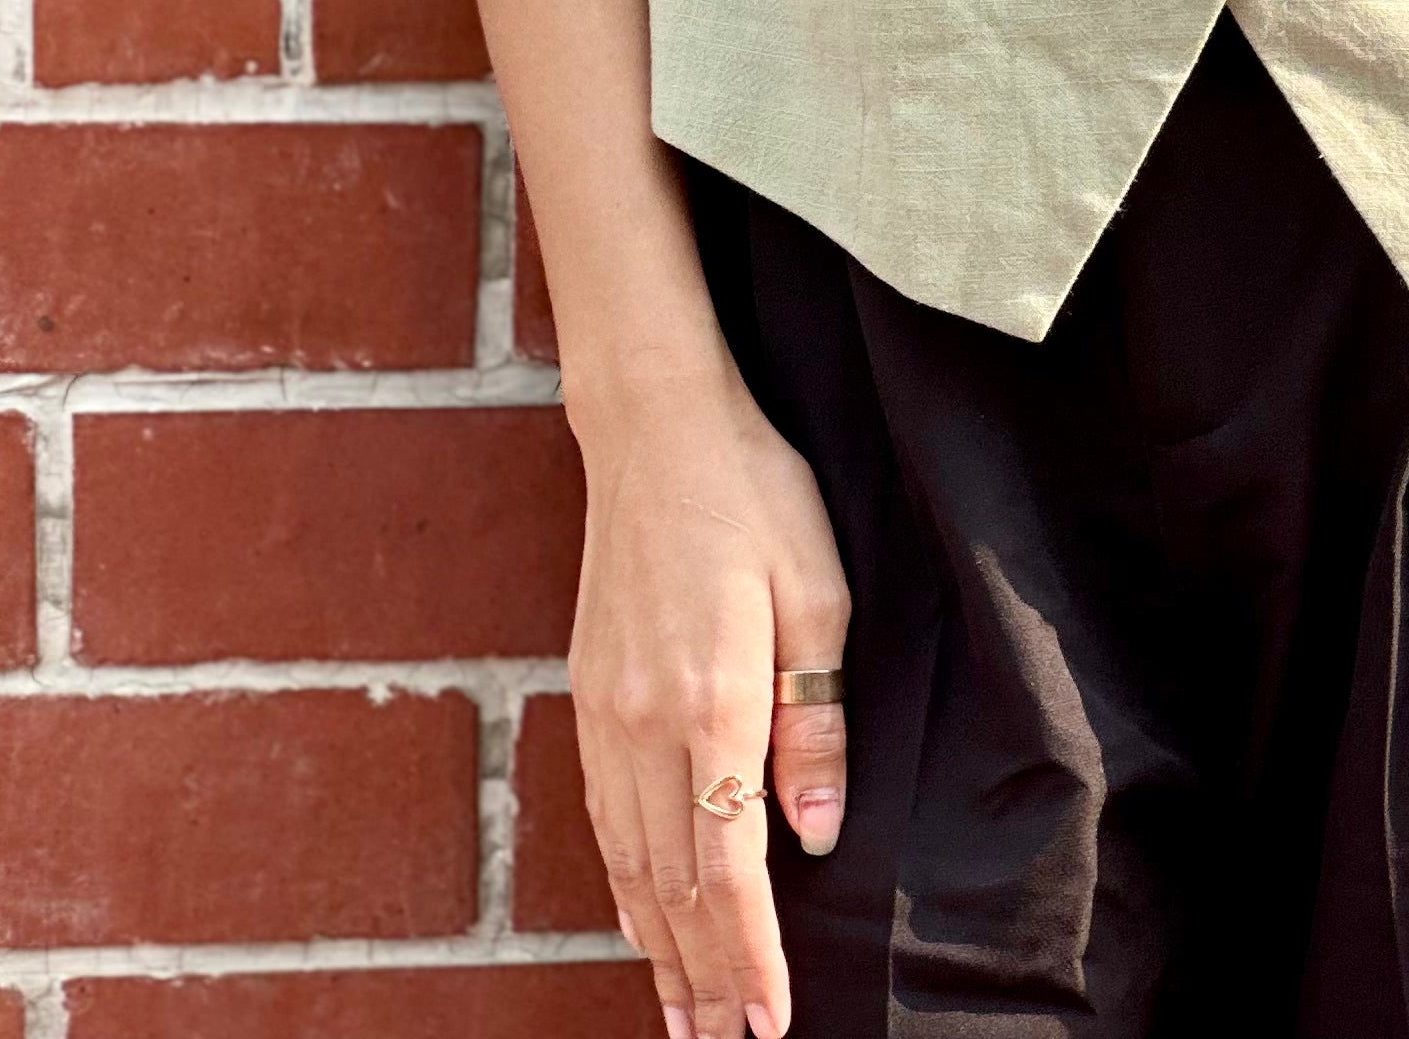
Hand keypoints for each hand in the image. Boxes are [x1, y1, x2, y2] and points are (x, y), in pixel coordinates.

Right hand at [568, 366, 852, 1036]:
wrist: (655, 429)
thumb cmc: (756, 498)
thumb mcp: (818, 596)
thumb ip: (817, 725)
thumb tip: (818, 839)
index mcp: (712, 703)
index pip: (729, 868)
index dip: (749, 955)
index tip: (767, 1022)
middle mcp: (645, 725)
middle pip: (671, 885)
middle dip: (701, 976)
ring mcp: (606, 713)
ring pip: (628, 863)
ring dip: (657, 946)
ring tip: (683, 1014)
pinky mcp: (589, 695)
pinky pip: (602, 819)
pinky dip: (623, 884)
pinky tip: (641, 918)